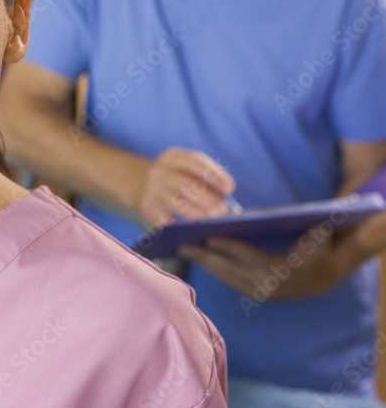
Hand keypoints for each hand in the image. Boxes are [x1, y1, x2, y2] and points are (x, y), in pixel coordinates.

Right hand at [135, 148, 234, 223]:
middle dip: (207, 198)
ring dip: (197, 213)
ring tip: (211, 220)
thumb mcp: (182, 167)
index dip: (214, 175)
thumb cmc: (172, 177)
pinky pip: (165, 219)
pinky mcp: (146, 207)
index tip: (229, 188)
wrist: (136, 181)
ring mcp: (151, 189)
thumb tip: (224, 200)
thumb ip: (202, 178)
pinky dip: (179, 224)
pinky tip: (191, 228)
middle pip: (185, 183)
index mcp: (173, 157)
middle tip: (222, 210)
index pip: (194, 161)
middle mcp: (159, 170)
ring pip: (176, 203)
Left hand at [178, 211, 385, 300]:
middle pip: (234, 271)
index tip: (210, 237)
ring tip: (186, 250)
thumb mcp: (317, 231)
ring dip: (207, 265)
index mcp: (287, 271)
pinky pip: (232, 282)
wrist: (330, 271)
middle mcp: (273, 287)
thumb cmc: (319, 244)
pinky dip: (215, 271)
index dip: (231, 248)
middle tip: (183, 245)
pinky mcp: (259, 295)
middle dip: (207, 259)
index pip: (253, 258)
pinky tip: (201, 259)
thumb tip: (271, 218)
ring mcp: (265, 294)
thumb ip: (303, 227)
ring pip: (230, 279)